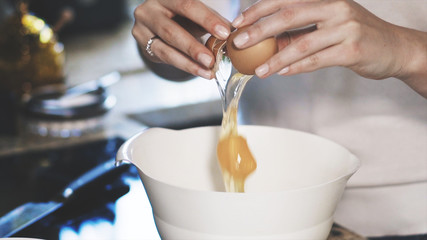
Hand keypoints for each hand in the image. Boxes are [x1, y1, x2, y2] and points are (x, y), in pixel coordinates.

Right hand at [132, 0, 231, 78]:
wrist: (158, 26)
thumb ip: (212, 20)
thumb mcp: (196, 14)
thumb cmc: (182, 17)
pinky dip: (185, 66)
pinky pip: (165, 58)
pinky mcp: (143, 45)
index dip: (207, 20)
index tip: (224, 33)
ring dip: (189, 62)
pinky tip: (199, 71)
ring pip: (166, 48)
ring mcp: (142, 28)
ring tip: (207, 70)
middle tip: (211, 60)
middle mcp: (150, 9)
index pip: (187, 5)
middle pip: (171, 30)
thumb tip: (234, 31)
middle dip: (193, 47)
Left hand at [230, 0, 426, 94]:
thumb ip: (300, 32)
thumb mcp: (328, 26)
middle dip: (259, 30)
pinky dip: (297, 68)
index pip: (285, 0)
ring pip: (301, 44)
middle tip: (240, 43)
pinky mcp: (352, 50)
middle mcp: (335, 8)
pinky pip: (317, 60)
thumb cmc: (356, 36)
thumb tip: (266, 43)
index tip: (239, 23)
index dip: (258, 10)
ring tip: (258, 70)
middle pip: (288, 16)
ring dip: (275, 58)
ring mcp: (345, 28)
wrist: (395, 48)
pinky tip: (281, 73)